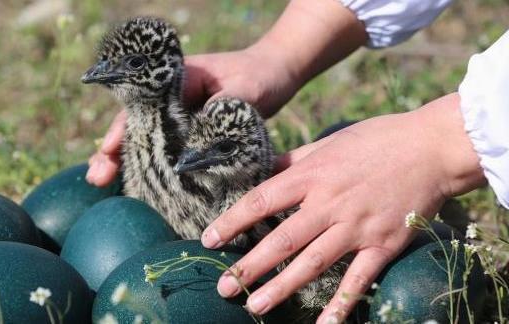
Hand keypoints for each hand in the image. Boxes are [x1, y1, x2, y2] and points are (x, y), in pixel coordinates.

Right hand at [86, 48, 295, 185]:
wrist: (277, 74)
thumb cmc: (259, 76)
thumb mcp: (244, 91)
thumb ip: (220, 115)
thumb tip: (194, 153)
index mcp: (176, 80)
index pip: (140, 105)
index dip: (121, 129)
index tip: (106, 150)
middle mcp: (171, 98)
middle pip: (134, 125)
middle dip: (112, 151)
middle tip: (96, 178)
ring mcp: (178, 115)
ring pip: (146, 140)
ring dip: (127, 162)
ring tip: (104, 185)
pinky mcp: (190, 131)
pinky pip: (165, 149)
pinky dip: (151, 166)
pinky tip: (139, 186)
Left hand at [200, 93, 485, 322]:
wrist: (432, 147)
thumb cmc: (377, 139)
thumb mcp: (329, 141)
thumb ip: (296, 160)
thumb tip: (266, 171)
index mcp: (312, 174)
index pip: (261, 201)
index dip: (232, 222)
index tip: (209, 239)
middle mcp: (330, 203)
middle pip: (281, 239)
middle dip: (250, 265)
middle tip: (224, 286)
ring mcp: (357, 226)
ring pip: (312, 263)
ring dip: (281, 287)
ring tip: (254, 305)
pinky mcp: (383, 243)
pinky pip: (358, 280)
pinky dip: (341, 304)